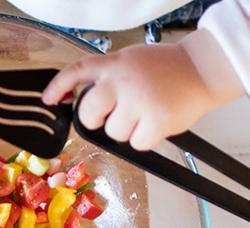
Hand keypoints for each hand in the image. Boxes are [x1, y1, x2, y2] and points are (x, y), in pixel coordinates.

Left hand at [42, 33, 245, 150]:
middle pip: (88, 113)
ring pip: (113, 133)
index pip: (77, 72)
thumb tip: (83, 100)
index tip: (48, 99)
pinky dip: (145, 139)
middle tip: (113, 115)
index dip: (58, 86)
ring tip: (145, 114)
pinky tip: (156, 124)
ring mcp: (139, 101)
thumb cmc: (167, 69)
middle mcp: (123, 81)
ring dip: (127, 130)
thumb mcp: (131, 60)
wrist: (202, 70)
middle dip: (95, 120)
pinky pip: (136, 144)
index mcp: (115, 64)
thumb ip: (108, 76)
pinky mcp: (156, 121)